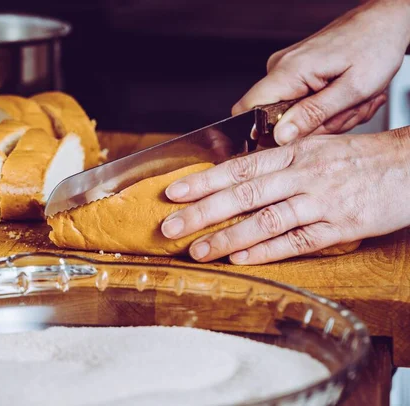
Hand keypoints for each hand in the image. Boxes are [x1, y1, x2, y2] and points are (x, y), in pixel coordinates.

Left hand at [160, 129, 409, 263]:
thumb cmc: (362, 158)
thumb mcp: (318, 147)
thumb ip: (280, 161)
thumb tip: (240, 175)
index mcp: (294, 152)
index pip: (239, 168)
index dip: (204, 181)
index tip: (174, 192)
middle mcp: (303, 175)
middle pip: (243, 196)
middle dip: (202, 212)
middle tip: (170, 227)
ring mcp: (321, 201)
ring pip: (264, 221)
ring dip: (227, 237)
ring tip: (198, 250)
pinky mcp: (340, 227)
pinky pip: (297, 242)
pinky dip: (267, 252)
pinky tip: (241, 260)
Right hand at [233, 0, 409, 144]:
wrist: (385, 21)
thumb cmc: (375, 45)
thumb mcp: (352, 90)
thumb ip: (313, 116)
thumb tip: (280, 137)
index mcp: (288, 72)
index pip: (248, 112)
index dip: (265, 134)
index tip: (298, 137)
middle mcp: (280, 70)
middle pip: (277, 121)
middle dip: (314, 126)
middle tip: (344, 113)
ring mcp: (287, 72)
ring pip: (293, 116)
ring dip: (326, 118)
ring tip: (351, 102)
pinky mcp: (296, 75)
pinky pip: (301, 105)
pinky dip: (325, 108)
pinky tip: (344, 98)